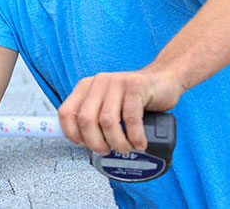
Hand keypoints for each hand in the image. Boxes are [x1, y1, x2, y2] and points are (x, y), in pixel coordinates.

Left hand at [57, 68, 181, 154]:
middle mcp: (99, 82)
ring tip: (125, 148)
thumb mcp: (108, 104)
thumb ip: (94, 117)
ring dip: (116, 142)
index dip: (72, 134)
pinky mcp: (136, 87)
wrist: (163, 80)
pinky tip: (139, 143)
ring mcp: (117, 83)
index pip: (66, 113)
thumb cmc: (134, 97)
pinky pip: (131, 119)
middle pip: (86, 119)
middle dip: (95, 142)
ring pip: (107, 121)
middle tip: (106, 150)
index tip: (84, 145)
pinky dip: (135, 137)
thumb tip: (82, 142)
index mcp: (86, 87)